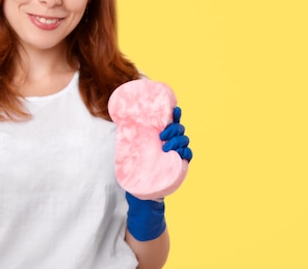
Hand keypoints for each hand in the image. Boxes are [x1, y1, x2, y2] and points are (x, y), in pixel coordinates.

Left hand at [126, 107, 191, 239]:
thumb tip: (119, 123)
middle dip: (174, 129)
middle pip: (180, 130)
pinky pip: (188, 156)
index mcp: (160, 138)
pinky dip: (186, 153)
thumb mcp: (130, 154)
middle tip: (162, 134)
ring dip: (178, 141)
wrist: (142, 198)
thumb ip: (128, 140)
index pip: (170, 123)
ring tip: (166, 146)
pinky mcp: (179, 167)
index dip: (175, 115)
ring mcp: (176, 155)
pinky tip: (179, 153)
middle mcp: (170, 144)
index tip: (175, 109)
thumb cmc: (136, 172)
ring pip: (185, 141)